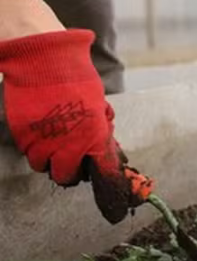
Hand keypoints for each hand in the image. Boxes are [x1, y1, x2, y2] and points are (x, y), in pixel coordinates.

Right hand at [0, 29, 150, 222]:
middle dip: (69, 172)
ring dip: (49, 160)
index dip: (107, 186)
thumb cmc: (78, 80)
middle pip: (66, 177)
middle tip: (72, 161)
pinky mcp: (23, 133)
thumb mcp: (100, 107)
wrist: (45, 60)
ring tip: (54, 144)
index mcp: (95, 136)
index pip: (104, 172)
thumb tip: (105, 150)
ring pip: (42, 167)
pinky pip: (27, 152)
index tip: (110, 200)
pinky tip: (41, 133)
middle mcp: (69, 143)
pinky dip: (34, 148)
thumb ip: (101, 132)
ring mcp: (43, 140)